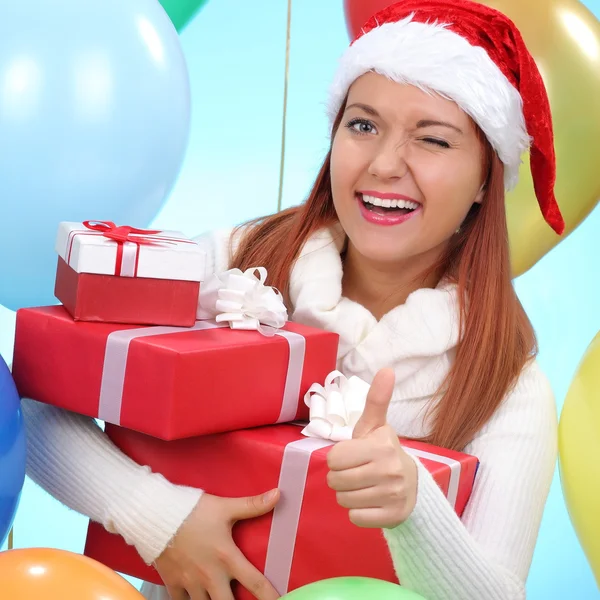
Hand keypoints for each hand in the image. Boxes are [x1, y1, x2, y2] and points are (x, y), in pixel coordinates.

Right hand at [154, 490, 280, 599]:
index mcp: (227, 558)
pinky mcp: (172, 583)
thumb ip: (252, 505)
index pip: (255, 582)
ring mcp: (190, 583)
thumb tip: (279, 494)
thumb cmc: (192, 511)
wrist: (155, 516)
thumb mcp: (225, 507)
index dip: (270, 596)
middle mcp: (211, 576)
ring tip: (218, 598)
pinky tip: (195, 599)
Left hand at [326, 368, 417, 528]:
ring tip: (362, 486)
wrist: (412, 484)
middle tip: (355, 472)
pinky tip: (370, 501)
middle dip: (340, 477)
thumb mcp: (375, 425)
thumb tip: (387, 369)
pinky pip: (355, 517)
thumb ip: (376, 399)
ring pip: (343, 500)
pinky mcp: (393, 516)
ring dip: (347, 495)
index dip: (338, 458)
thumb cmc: (382, 451)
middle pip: (336, 481)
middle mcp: (389, 470)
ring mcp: (393, 495)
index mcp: (382, 445)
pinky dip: (358, 511)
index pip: (334, 458)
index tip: (352, 456)